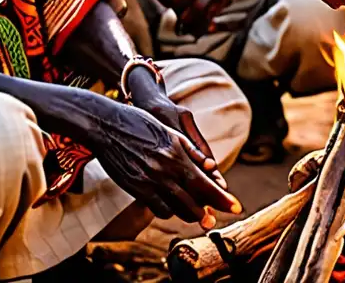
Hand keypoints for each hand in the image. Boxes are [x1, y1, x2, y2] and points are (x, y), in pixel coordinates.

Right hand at [73, 90, 240, 224]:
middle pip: (194, 202)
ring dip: (188, 213)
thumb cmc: (142, 124)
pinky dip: (168, 210)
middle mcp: (166, 171)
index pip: (206, 185)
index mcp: (178, 155)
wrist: (108, 126)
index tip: (236, 207)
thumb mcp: (170, 132)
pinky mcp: (136, 189)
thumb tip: (210, 165)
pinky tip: (172, 204)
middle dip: (208, 214)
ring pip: (176, 209)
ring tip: (195, 213)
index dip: (223, 199)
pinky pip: (158, 208)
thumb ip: (191, 150)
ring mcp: (150, 182)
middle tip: (214, 220)